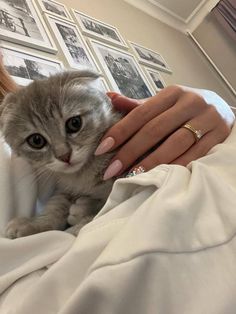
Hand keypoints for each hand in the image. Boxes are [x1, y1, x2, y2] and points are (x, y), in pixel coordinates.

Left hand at [95, 85, 232, 179]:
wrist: (222, 108)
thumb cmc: (185, 108)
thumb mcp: (164, 102)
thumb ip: (138, 105)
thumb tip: (109, 97)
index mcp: (172, 93)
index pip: (141, 113)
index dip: (120, 131)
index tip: (102, 149)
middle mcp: (190, 102)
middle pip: (155, 130)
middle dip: (130, 151)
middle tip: (111, 170)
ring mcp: (207, 119)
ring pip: (175, 144)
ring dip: (151, 162)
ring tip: (131, 175)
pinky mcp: (218, 135)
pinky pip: (194, 155)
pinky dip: (175, 167)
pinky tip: (159, 177)